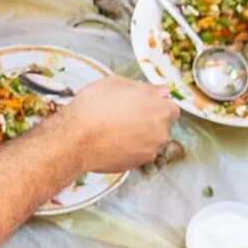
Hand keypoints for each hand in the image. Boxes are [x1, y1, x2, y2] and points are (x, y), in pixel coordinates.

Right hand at [55, 76, 179, 173]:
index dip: (157, 106)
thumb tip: (160, 91)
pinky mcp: (136, 164)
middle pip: (161, 126)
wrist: (75, 138)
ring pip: (149, 141)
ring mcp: (149, 151)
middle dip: (148, 121)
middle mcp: (161, 133)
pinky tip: (112, 142)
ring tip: (115, 129)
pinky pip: (137, 154)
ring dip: (138, 136)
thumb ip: (146, 88)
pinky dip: (129, 149)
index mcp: (160, 111)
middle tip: (125, 116)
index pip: (172, 109)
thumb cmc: (94, 108)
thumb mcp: (118, 83)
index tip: (145, 105)